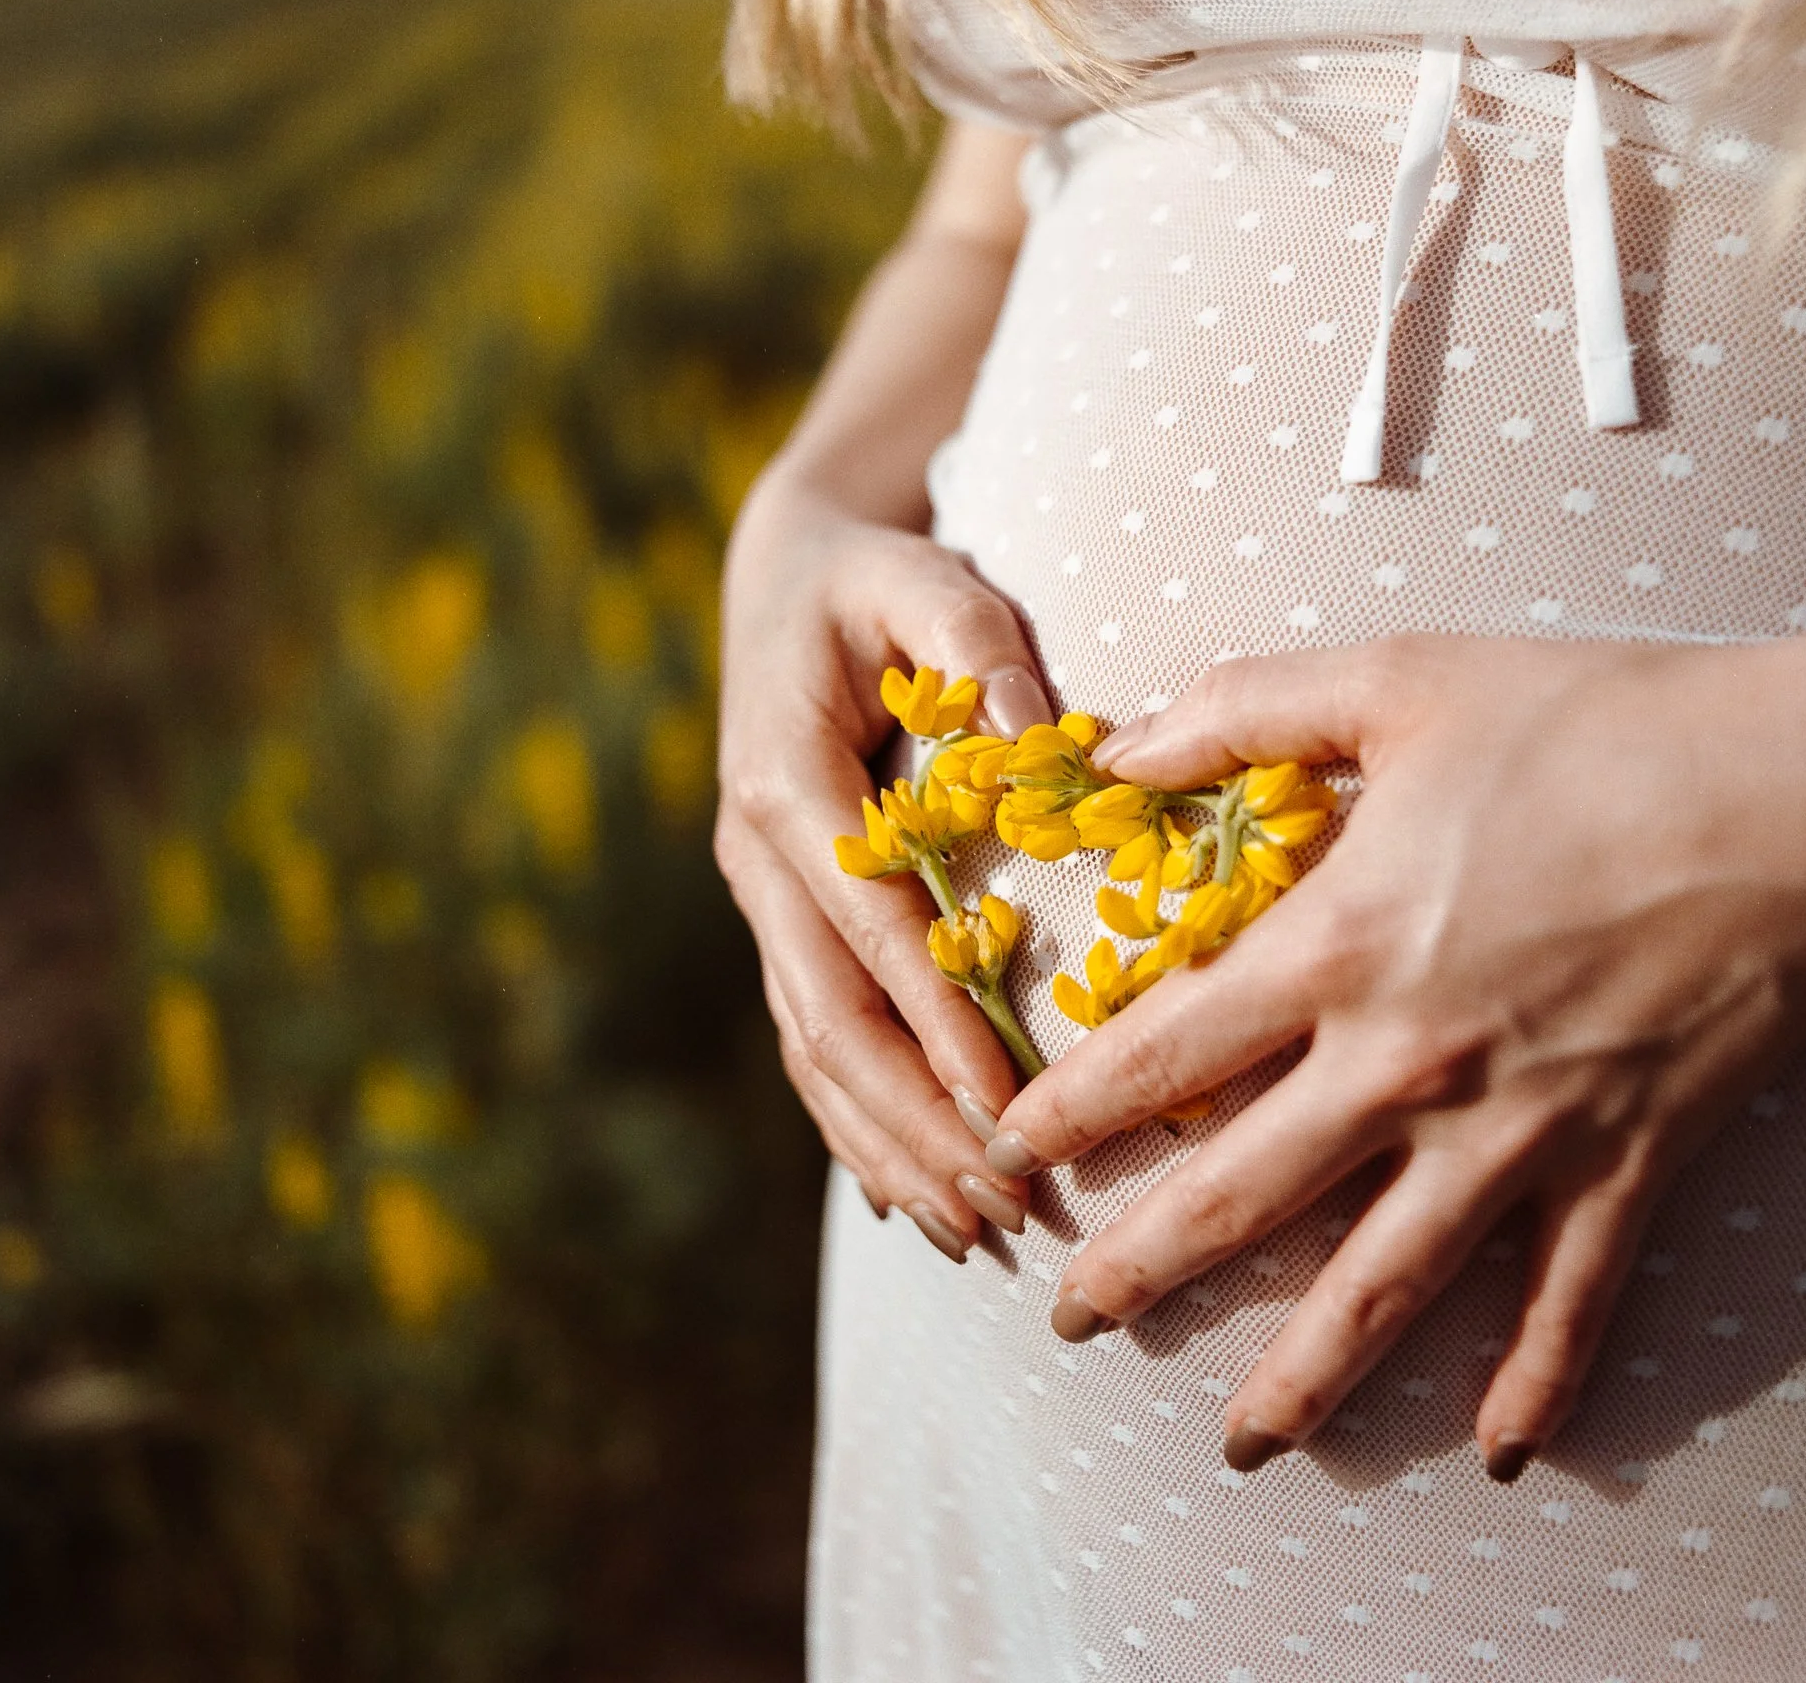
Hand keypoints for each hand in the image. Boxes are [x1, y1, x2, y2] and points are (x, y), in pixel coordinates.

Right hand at [715, 469, 1053, 1257]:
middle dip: (914, 1117)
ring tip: (969, 1228)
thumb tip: (1051, 744)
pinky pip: (808, 1034)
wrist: (780, 578)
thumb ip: (983, 651)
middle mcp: (754, 855)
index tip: (1004, 1104)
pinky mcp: (777, 915)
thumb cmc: (871, 579)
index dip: (934, 1019)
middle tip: (1004, 1204)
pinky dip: (852, 1117)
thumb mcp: (927, 580)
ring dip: (885, 1141)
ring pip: (812, 1044)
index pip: (867, 925)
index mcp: (786, 780)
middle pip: (829, 1015)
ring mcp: (755, 894)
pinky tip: (902, 1189)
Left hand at [982, 625, 1805, 1476]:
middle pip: (1242, 1197)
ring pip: (1383, 1286)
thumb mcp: (1396, 680)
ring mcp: (1518, 1133)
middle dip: (1143, 1267)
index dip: (1073, 1109)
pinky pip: (1569, 1301)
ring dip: (1305, 1375)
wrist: (1803, 800)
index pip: (1164, 1054)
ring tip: (1241, 1445)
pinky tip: (1501, 1452)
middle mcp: (1408, 1065)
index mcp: (1339, 947)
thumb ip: (1240, 709)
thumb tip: (1117, 748)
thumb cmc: (1596, 723)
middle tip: (1069, 1321)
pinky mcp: (1624, 1166)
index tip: (1010, 1154)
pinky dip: (1536, 1381)